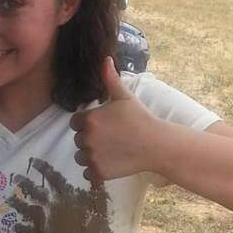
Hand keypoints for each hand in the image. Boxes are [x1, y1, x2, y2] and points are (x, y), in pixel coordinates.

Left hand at [8, 159, 110, 232]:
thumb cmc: (98, 230)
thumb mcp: (102, 206)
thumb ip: (97, 188)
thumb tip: (93, 171)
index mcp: (66, 199)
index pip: (52, 179)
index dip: (43, 169)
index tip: (32, 161)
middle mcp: (51, 209)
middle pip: (34, 193)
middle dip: (24, 184)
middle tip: (15, 178)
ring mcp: (43, 225)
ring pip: (26, 211)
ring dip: (17, 205)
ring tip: (8, 200)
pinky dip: (20, 232)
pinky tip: (13, 229)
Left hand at [70, 58, 161, 182]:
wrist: (156, 144)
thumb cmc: (140, 118)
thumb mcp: (124, 96)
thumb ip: (110, 79)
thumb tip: (105, 59)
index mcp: (89, 119)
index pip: (75, 123)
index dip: (88, 124)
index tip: (105, 125)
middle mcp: (86, 139)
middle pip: (78, 140)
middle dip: (90, 139)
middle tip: (112, 137)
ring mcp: (92, 157)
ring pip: (80, 157)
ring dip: (90, 155)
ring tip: (111, 150)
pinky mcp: (98, 172)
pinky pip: (87, 173)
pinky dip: (95, 170)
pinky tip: (111, 162)